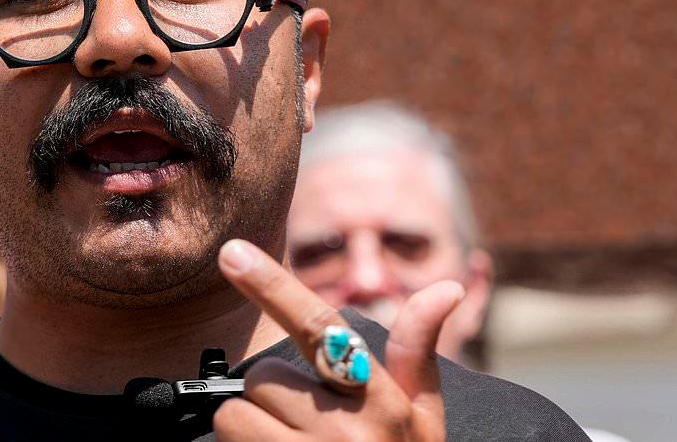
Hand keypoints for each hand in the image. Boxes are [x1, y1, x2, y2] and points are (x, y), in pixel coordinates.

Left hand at [213, 239, 463, 440]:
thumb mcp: (423, 421)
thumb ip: (419, 352)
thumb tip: (445, 285)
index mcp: (383, 403)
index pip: (322, 328)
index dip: (273, 285)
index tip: (231, 252)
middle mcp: (345, 433)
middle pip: (263, 374)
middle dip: (274, 395)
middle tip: (306, 425)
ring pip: (234, 413)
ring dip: (251, 428)